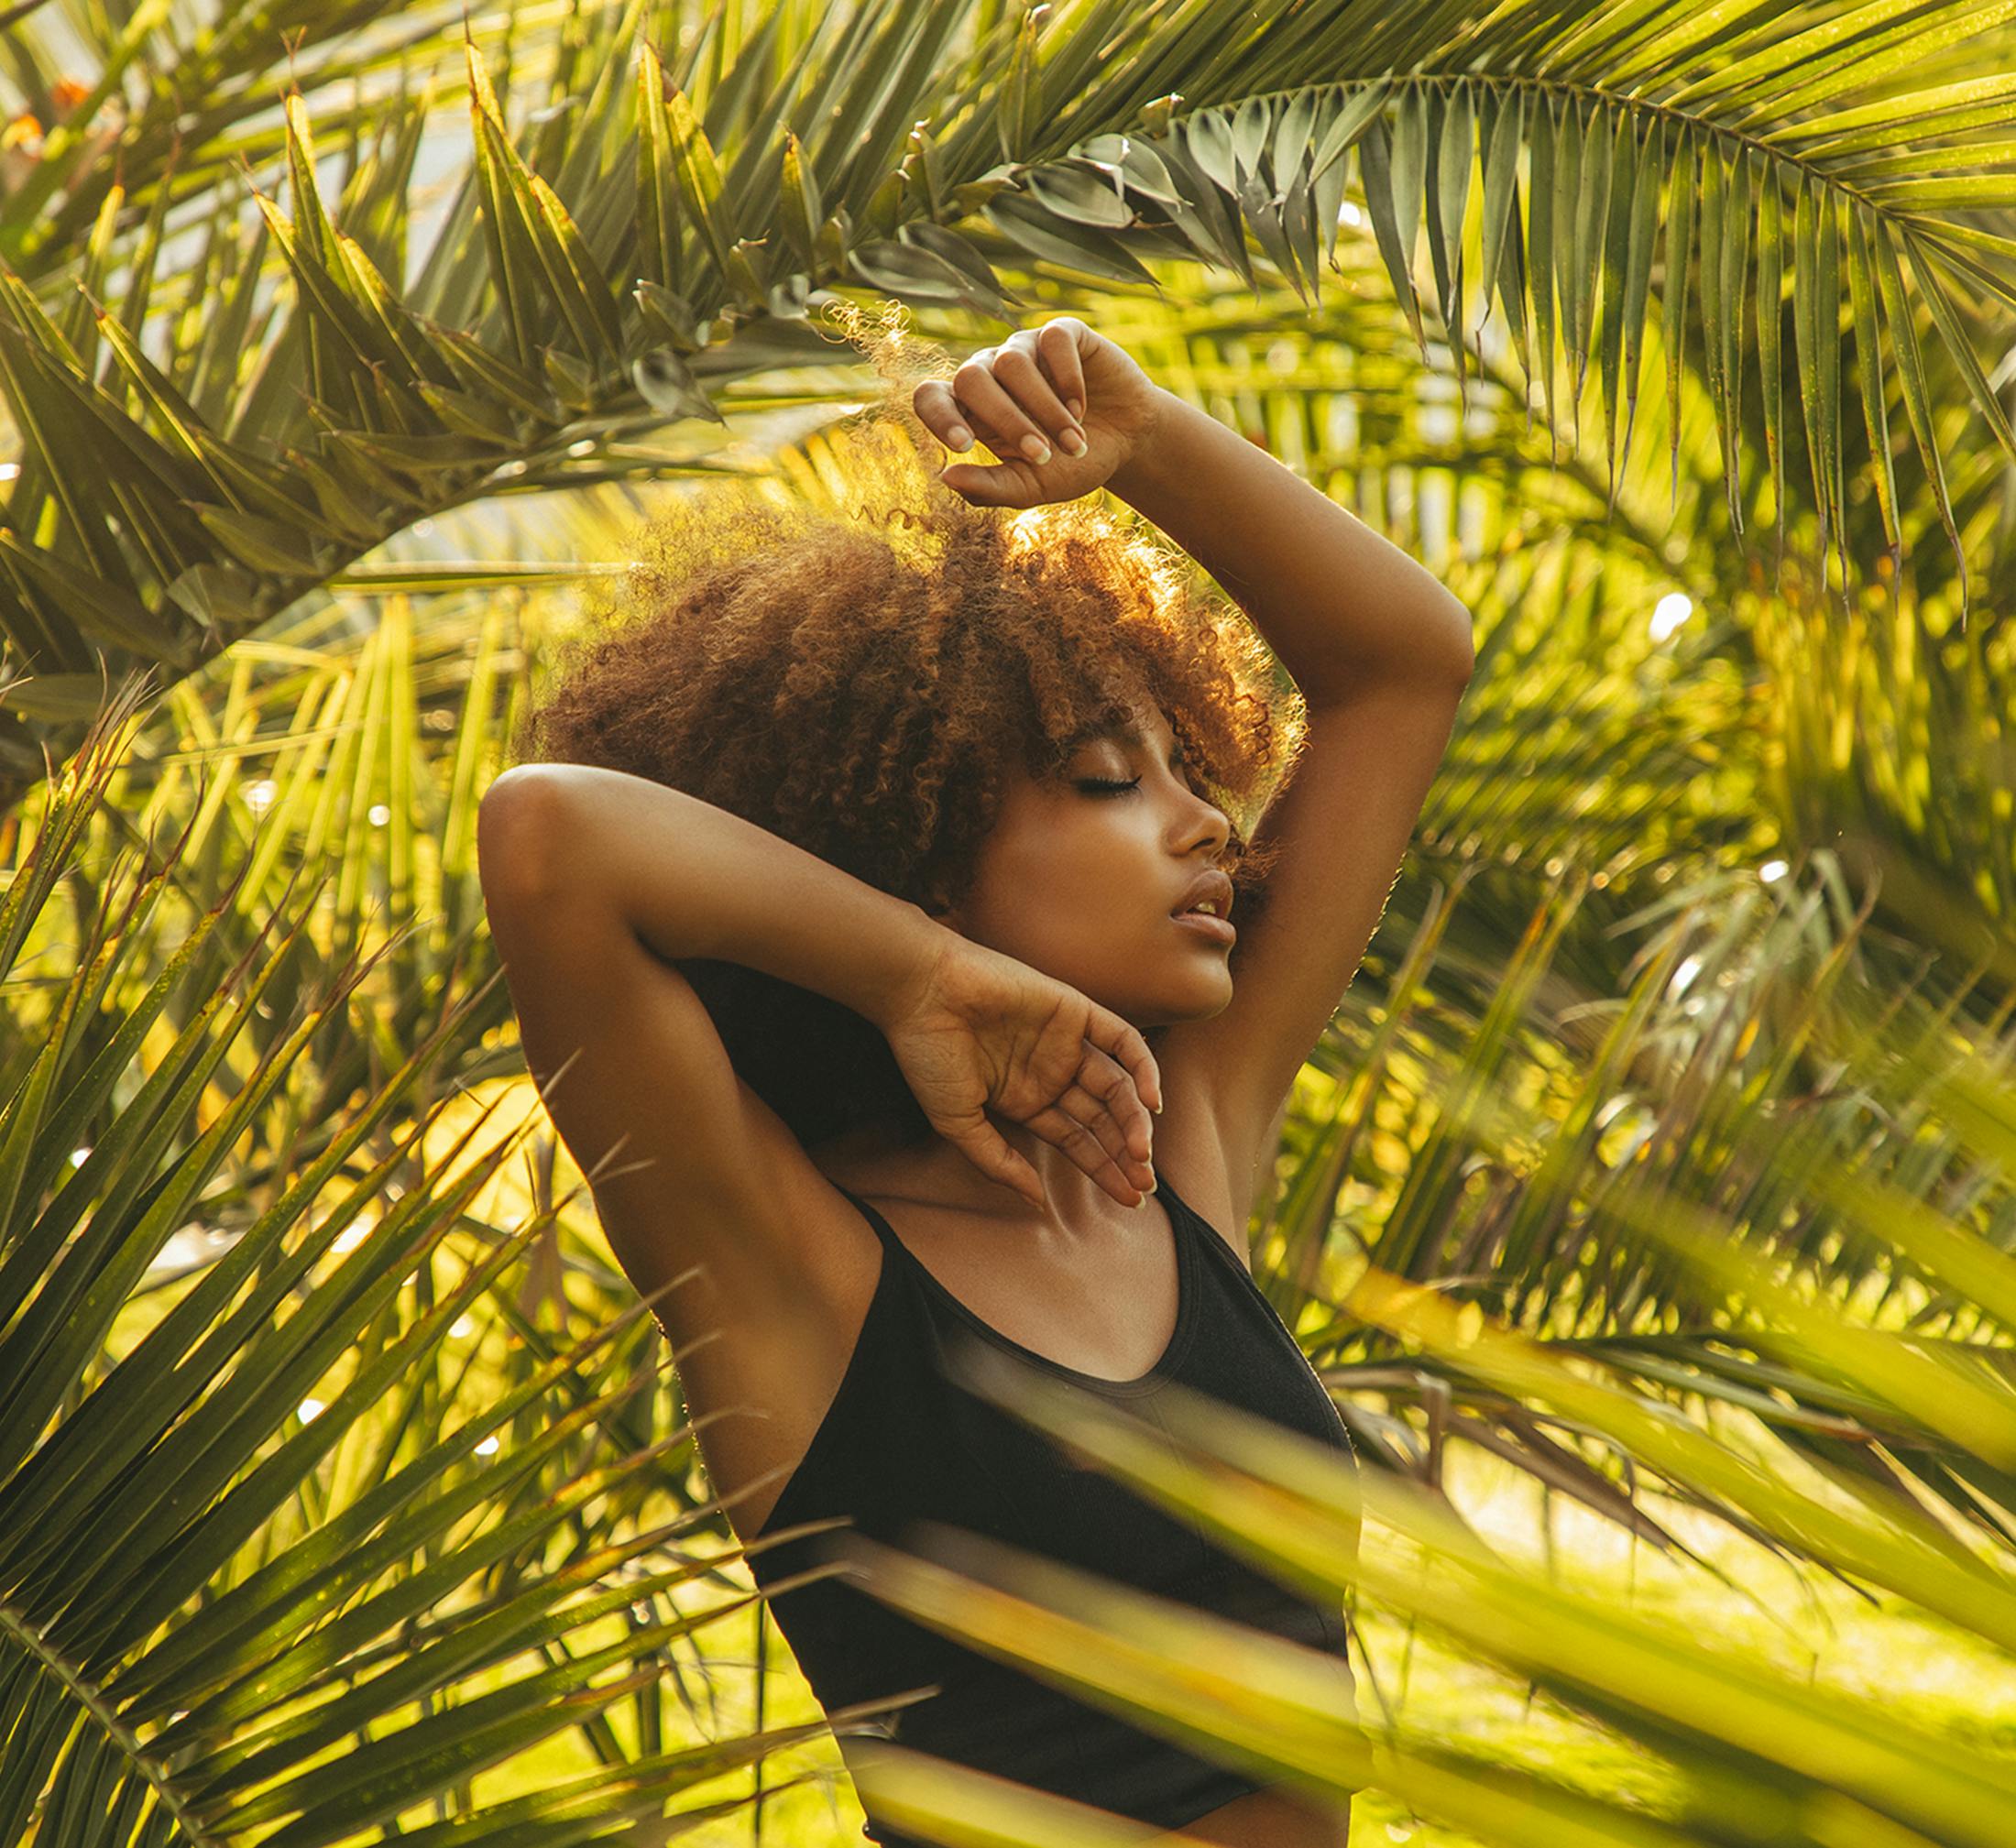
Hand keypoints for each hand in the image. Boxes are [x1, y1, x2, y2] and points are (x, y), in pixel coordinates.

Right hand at [877, 931, 1162, 1211]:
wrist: (921, 991)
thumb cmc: (928, 1055)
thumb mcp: (958, 1123)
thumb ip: (998, 1162)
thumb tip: (1036, 1202)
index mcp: (1025, 1101)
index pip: (1077, 1142)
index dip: (1104, 1170)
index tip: (1129, 1199)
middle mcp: (1051, 1074)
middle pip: (1102, 1120)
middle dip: (1125, 1153)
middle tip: (1144, 1185)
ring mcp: (1066, 1043)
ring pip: (1116, 1086)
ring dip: (1134, 1120)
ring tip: (1141, 1154)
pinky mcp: (1075, 1010)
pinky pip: (1122, 1040)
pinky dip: (1142, 1067)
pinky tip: (1150, 1102)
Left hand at [914, 316, 1165, 508]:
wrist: (1127, 445)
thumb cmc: (1070, 465)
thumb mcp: (1030, 486)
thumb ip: (988, 488)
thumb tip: (945, 477)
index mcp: (972, 409)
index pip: (931, 397)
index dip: (939, 417)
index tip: (965, 447)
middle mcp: (991, 372)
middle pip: (971, 379)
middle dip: (1006, 421)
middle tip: (1042, 455)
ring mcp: (1026, 348)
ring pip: (1012, 364)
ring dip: (1045, 410)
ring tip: (1073, 443)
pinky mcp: (1063, 333)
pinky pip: (1052, 340)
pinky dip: (1068, 379)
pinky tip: (1081, 408)